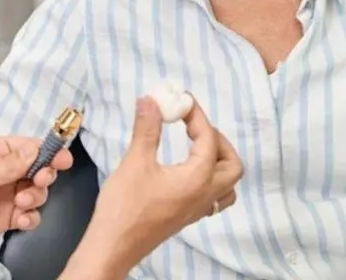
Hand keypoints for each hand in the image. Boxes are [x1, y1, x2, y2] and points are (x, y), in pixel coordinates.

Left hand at [0, 135, 72, 258]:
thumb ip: (11, 164)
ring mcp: (4, 196)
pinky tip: (21, 220)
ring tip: (21, 204)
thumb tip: (37, 149)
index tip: (63, 159)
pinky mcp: (3, 218)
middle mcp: (2, 172)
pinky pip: (28, 215)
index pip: (28, 147)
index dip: (48, 152)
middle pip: (37, 169)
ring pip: (36, 193)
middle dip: (43, 176)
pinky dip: (30, 217)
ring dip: (35, 198)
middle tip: (38, 182)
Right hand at [64, 95, 242, 276]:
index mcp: (198, 178)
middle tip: (194, 126)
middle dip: (218, 140)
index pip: (209, 139)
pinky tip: (188, 170)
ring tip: (196, 146)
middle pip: (232, 164)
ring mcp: (198, 210)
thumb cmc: (125, 205)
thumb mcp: (135, 162)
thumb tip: (152, 100)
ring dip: (220, 162)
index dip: (197, 116)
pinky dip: (210, 179)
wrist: (114, 245)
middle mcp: (205, 195)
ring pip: (228, 185)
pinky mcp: (188, 217)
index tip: (182, 100)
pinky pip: (214, 197)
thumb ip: (147, 129)